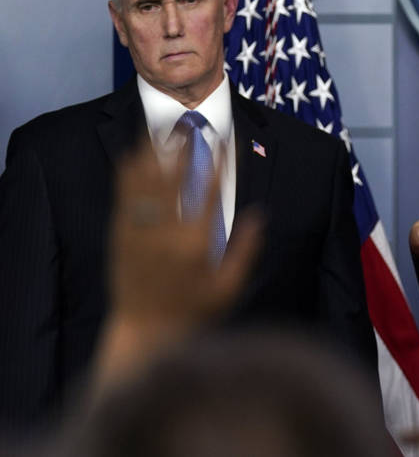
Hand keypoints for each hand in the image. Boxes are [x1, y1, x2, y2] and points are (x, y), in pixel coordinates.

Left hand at [94, 139, 260, 387]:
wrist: (144, 333)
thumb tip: (259, 214)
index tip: (224, 139)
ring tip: (159, 128)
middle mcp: (165, 235)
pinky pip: (123, 197)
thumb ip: (246, 249)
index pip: (210, 191)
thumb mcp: (229, 287)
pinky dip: (127, 173)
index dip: (218, 161)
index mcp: (196, 245)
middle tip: (188, 123)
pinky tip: (131, 154)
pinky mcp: (120, 237)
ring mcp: (139, 234)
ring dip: (151, 152)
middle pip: (173, 179)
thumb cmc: (193, 313)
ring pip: (144, 183)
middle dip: (181, 148)